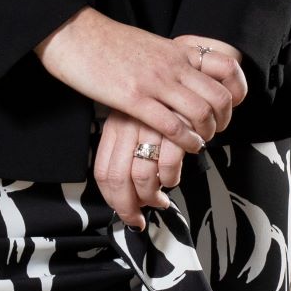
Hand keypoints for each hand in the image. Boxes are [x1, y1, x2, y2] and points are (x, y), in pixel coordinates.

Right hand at [36, 10, 243, 147]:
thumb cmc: (108, 43)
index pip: (225, 67)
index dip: (237, 89)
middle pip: (219, 96)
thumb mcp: (150, 46)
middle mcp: (172, 65)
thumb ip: (170, 61)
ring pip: (200, 112)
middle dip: (223, 120)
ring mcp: (154, 82)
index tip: (232, 105)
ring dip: (206, 133)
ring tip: (200, 142)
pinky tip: (185, 146)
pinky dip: (185, 141)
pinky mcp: (134, 99)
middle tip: (216, 130)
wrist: (76, 34)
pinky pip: (172, 125)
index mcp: (177, 51)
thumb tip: (183, 77)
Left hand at [93, 110, 186, 228]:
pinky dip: (171, 180)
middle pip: (118, 180)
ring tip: (159, 199)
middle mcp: (128, 126)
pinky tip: (173, 178)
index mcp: (114, 126)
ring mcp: (150, 127)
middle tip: (137, 218)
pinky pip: (168, 167)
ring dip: (152, 198)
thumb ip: (127, 148)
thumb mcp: (135, 118)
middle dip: (128, 208)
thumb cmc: (161, 102)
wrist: (187, 72)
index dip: (112, 200)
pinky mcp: (174, 128)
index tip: (123, 212)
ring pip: (142, 178)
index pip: (103, 172)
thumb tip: (126, 190)